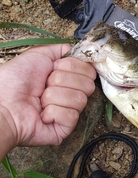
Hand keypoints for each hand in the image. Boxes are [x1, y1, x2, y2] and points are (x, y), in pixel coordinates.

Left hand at [0, 44, 96, 158]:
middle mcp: (69, 94)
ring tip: (40, 101)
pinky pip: (72, 115)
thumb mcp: (38, 55)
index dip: (73, 66)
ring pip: (80, 99)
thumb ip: (60, 49)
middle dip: (62, 80)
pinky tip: (41, 114)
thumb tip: (77, 50)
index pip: (89, 70)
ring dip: (55, 96)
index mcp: (65, 78)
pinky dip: (53, 111)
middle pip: (88, 84)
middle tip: (44, 85)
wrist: (1, 104)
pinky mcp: (65, 128)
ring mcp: (68, 112)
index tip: (55, 67)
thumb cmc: (13, 81)